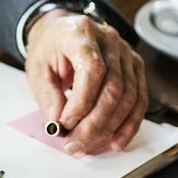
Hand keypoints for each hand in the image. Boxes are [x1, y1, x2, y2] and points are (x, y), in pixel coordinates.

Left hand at [25, 9, 148, 155]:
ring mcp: (126, 52)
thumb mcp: (37, 70)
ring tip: (89, 145)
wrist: (62, 33)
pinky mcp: (135, 66)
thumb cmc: (50, 49)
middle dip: (95, 123)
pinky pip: (139, 99)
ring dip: (110, 127)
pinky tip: (116, 140)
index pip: (92, 69)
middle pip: (113, 87)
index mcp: (81, 33)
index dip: (82, 101)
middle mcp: (109, 39)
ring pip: (129, 97)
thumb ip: (48, 95)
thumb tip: (59, 123)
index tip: (66, 123)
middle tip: (75, 143)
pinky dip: (129, 124)